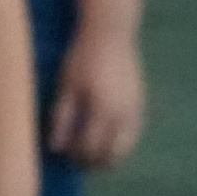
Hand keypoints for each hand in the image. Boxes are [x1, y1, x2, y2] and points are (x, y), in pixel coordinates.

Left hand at [49, 29, 145, 168]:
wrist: (111, 33)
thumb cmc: (82, 58)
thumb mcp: (66, 86)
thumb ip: (61, 118)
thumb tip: (55, 148)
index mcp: (103, 110)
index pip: (90, 148)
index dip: (75, 155)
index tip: (62, 154)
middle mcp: (125, 115)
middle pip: (111, 155)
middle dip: (93, 162)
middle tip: (75, 159)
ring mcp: (136, 111)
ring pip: (125, 148)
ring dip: (107, 155)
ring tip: (88, 151)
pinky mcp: (141, 105)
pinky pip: (132, 135)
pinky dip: (118, 143)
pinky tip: (102, 137)